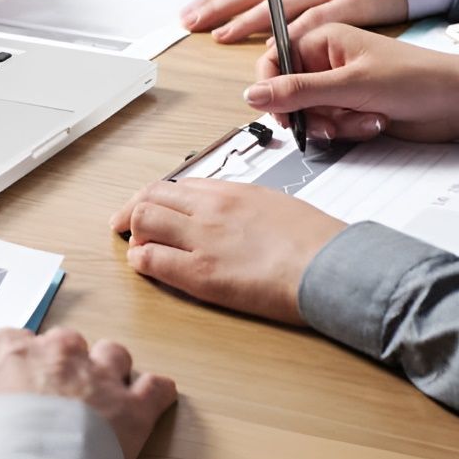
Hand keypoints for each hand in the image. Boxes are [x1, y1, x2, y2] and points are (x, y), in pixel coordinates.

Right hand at [0, 327, 176, 458]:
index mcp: (10, 346)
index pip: (19, 342)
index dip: (21, 366)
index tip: (19, 386)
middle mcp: (57, 350)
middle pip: (68, 344)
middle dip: (66, 365)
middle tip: (58, 397)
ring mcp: (98, 374)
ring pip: (114, 354)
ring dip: (111, 370)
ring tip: (104, 394)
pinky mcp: (132, 404)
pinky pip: (155, 386)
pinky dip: (156, 393)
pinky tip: (152, 399)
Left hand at [110, 179, 344, 323]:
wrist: (332, 265)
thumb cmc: (317, 241)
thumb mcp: (277, 205)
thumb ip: (245, 206)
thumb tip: (232, 216)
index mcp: (231, 190)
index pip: (177, 185)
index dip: (156, 198)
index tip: (149, 207)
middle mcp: (210, 208)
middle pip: (150, 196)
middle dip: (132, 211)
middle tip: (125, 226)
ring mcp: (202, 238)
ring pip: (142, 220)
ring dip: (134, 233)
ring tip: (137, 246)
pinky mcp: (200, 273)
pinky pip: (151, 259)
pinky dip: (140, 260)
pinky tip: (144, 265)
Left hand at [180, 0, 407, 43]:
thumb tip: (259, 12)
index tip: (190, 12)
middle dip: (217, 7)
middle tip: (191, 22)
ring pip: (277, 5)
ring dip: (246, 20)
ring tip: (221, 34)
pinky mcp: (348, 4)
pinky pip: (315, 20)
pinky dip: (293, 32)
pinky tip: (274, 44)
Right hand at [248, 23, 458, 142]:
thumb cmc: (417, 79)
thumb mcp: (350, 85)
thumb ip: (297, 91)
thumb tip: (253, 95)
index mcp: (322, 39)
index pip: (273, 61)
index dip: (271, 88)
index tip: (279, 110)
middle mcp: (325, 62)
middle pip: (288, 94)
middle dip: (309, 113)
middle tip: (329, 121)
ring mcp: (337, 87)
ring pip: (308, 115)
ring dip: (333, 124)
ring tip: (363, 119)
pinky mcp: (349, 109)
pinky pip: (328, 126)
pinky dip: (347, 130)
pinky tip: (373, 122)